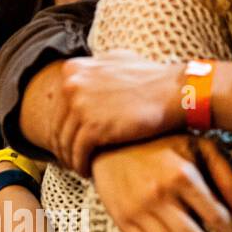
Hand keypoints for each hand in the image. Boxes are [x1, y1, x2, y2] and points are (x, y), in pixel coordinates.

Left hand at [52, 51, 183, 173]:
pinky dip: (80, 165)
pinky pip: (77, 153)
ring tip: (81, 167)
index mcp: (73, 69)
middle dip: (64, 145)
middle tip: (72, 159)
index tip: (70, 139)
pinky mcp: (92, 127)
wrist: (175, 91)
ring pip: (65, 141)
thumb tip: (80, 76)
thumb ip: (94, 69)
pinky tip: (88, 171)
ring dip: (71, 158)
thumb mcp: (116, 60)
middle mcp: (71, 85)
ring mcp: (79, 106)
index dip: (62, 125)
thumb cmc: (152, 78)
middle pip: (57, 124)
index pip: (57, 105)